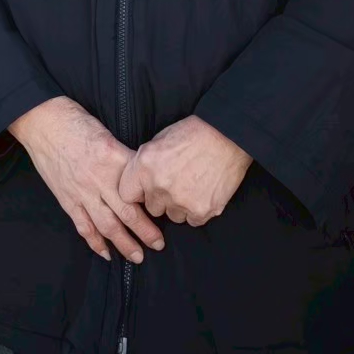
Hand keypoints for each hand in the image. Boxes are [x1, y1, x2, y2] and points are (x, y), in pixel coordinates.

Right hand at [9, 98, 166, 265]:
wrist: (43, 122)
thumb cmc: (77, 122)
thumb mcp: (109, 134)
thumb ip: (124, 157)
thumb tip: (142, 175)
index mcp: (115, 159)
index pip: (141, 188)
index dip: (155, 203)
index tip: (166, 212)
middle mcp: (101, 179)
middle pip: (128, 213)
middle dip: (146, 232)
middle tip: (159, 245)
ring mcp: (83, 192)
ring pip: (108, 225)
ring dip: (124, 244)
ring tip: (138, 256)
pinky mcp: (68, 200)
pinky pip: (84, 226)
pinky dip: (95, 243)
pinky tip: (106, 254)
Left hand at [119, 116, 251, 226]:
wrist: (227, 136)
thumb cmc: (193, 133)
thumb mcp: (158, 140)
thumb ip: (145, 164)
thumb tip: (139, 182)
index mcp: (145, 167)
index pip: (126, 195)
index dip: (137, 192)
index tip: (145, 190)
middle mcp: (159, 187)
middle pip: (152, 208)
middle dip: (161, 199)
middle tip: (175, 183)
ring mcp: (181, 202)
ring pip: (173, 216)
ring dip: (179, 206)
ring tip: (192, 186)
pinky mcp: (201, 211)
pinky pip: (192, 220)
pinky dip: (197, 210)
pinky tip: (203, 192)